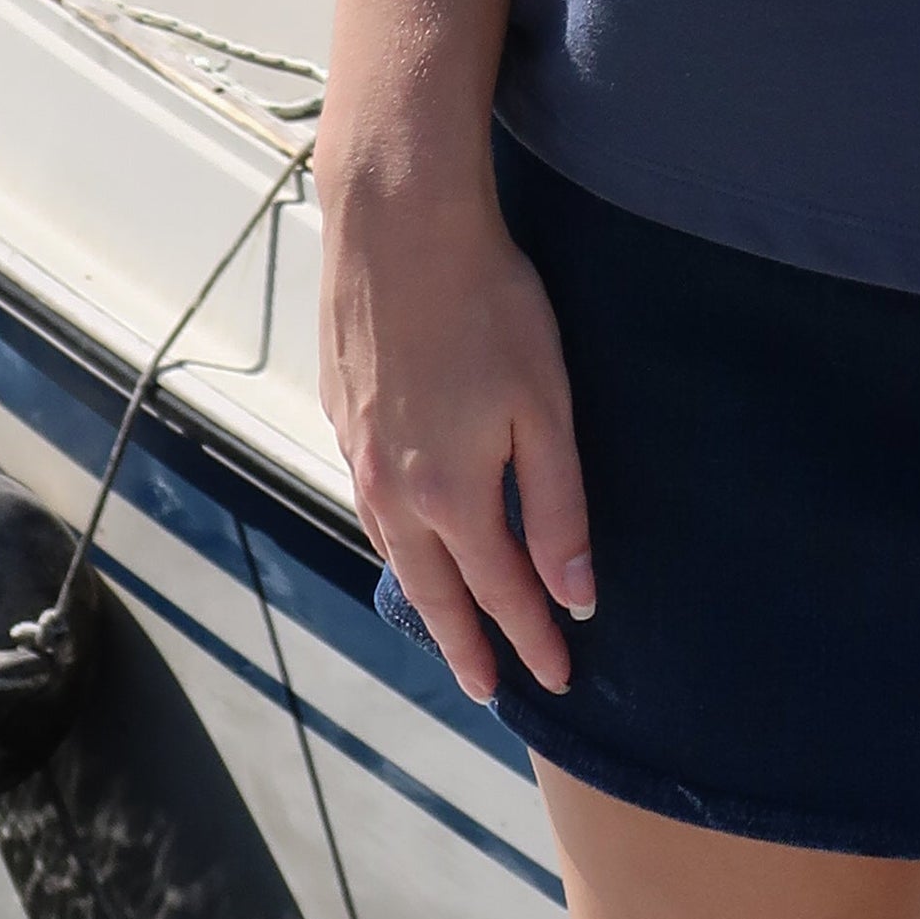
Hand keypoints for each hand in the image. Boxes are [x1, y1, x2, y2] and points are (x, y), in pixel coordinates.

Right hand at [317, 161, 592, 706]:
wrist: (399, 228)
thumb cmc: (489, 306)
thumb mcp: (547, 407)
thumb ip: (559, 507)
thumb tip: (575, 595)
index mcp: (452, 496)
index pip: (501, 593)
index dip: (531, 640)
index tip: (556, 679)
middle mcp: (395, 490)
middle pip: (436, 591)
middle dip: (469, 646)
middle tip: (490, 690)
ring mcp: (360, 454)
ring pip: (394, 551)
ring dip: (426, 597)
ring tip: (448, 628)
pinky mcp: (344, 415)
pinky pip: (369, 504)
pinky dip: (392, 541)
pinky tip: (402, 537)